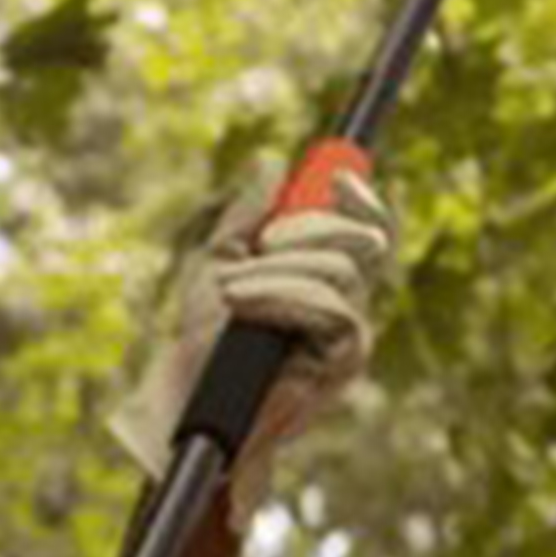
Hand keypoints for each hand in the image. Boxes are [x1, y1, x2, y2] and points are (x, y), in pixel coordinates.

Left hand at [108, 166, 392, 534]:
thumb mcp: (219, 259)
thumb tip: (272, 163)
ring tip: (230, 290)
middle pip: (364, 241)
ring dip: (279, 271)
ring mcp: (352, 334)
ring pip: (340, 273)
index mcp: (324, 273)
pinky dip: (284, 296)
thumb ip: (247, 215)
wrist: (188, 393)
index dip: (361, 197)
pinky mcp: (344, 363)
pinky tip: (245, 306)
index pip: (366, 227)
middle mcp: (349, 301)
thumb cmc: (204, 334)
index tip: (338, 175)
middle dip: (311, 229)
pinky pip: (332, 311)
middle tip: (261, 242)